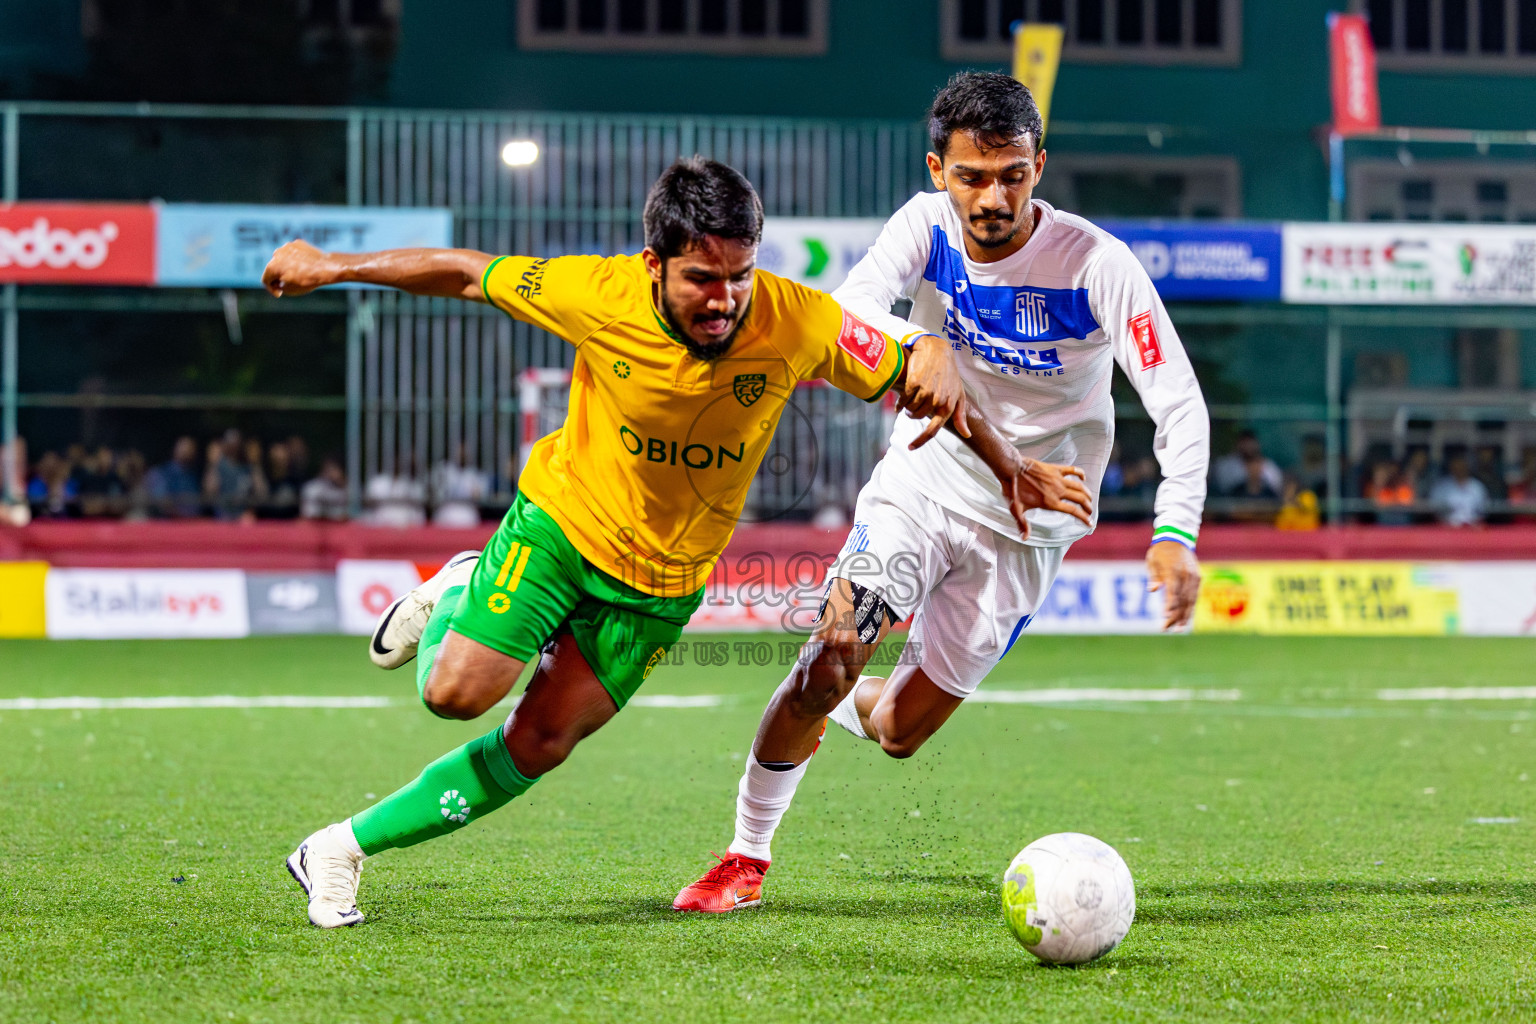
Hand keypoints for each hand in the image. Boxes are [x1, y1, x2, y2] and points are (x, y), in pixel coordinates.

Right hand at [262, 239, 340, 296]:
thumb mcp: (289, 290)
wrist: (325, 268)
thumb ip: (278, 286)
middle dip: (278, 277)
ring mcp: (286, 247)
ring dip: (286, 266)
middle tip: (287, 284)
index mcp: (271, 267)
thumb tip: (278, 282)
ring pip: (282, 259)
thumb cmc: (307, 281)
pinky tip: (304, 265)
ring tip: (297, 274)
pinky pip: (293, 253)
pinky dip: (295, 259)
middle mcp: (276, 254)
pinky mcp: (297, 243)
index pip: (266, 280)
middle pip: (273, 268)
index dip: (272, 289)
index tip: (280, 293)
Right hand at [896, 334, 969, 448]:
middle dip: (912, 415)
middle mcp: (937, 400)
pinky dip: (900, 402)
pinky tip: (900, 399)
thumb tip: (967, 435)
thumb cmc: (950, 374)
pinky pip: (903, 400)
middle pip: (917, 418)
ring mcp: (925, 391)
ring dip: (907, 407)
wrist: (937, 351)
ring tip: (910, 399)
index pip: (933, 429)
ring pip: (909, 409)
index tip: (910, 448)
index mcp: (948, 406)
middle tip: (913, 408)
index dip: (920, 441)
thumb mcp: (959, 394)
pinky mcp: (914, 382)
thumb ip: (960, 416)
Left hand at [996, 456, 1091, 538]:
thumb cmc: (1013, 489)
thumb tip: (1025, 538)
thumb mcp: (1016, 509)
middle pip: (1080, 499)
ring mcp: (1058, 479)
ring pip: (1079, 486)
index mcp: (1050, 502)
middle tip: (1090, 511)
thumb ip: (1022, 524)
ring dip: (1086, 493)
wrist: (1011, 468)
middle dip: (1088, 506)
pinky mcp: (1055, 468)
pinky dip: (1080, 473)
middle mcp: (1058, 491)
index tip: (1090, 523)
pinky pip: (1072, 470)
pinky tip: (1083, 477)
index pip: (1073, 511)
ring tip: (1089, 498)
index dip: (1084, 518)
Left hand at [1147, 541, 1200, 631]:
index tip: (1166, 616)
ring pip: (1191, 600)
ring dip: (1185, 616)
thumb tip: (1152, 589)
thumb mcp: (1152, 561)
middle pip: (1182, 599)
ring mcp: (1194, 577)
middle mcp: (1187, 574)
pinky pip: (1194, 596)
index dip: (1170, 604)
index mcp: (1174, 569)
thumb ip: (1154, 576)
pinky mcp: (1197, 578)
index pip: (1173, 590)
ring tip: (1179, 629)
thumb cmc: (1160, 551)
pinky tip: (1185, 618)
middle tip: (1166, 628)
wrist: (1178, 538)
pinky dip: (1190, 608)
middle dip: (1175, 615)